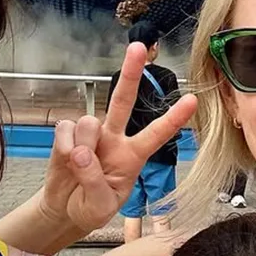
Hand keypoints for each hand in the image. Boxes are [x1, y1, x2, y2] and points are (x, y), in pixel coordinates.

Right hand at [40, 43, 196, 237]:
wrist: (63, 209)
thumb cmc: (90, 206)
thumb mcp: (101, 206)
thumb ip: (95, 181)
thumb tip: (81, 152)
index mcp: (133, 156)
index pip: (157, 134)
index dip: (173, 119)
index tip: (192, 101)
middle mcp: (114, 138)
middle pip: (123, 100)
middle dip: (130, 72)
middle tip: (138, 46)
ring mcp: (91, 133)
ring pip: (89, 122)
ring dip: (83, 146)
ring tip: (79, 168)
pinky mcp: (68, 133)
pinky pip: (66, 129)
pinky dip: (63, 146)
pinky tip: (65, 160)